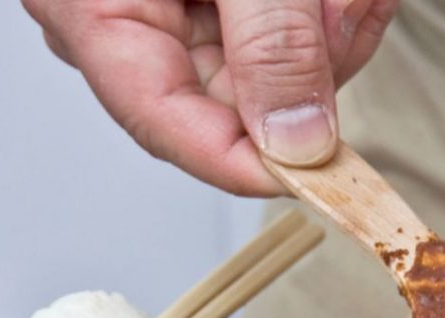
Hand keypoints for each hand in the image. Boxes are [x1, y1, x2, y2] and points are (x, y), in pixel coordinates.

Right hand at [22, 0, 398, 195]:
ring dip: (329, 26)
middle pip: (234, 99)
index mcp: (94, 8)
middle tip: (350, 4)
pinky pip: (280, 32)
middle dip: (312, 58)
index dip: (248, 163)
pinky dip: (326, 9)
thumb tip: (296, 139)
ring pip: (269, 69)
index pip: (167, 123)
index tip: (325, 173)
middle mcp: (125, 21)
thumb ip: (268, 37)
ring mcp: (170, 11)